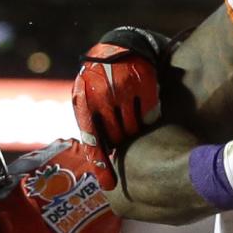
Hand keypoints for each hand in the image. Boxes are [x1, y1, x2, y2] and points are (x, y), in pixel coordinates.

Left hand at [71, 26, 171, 152]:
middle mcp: (101, 95)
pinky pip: (149, 115)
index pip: (92, 139)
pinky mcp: (143, 83)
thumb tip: (97, 164)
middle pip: (116, 137)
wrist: (120, 47)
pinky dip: (148, 116)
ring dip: (133, 128)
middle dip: (119, 139)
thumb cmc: (99, 81)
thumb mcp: (86, 99)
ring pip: (134, 128)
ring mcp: (123, 89)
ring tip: (130, 115)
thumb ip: (90, 126)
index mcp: (83, 101)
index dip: (100, 164)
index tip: (109, 185)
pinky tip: (142, 105)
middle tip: (121, 130)